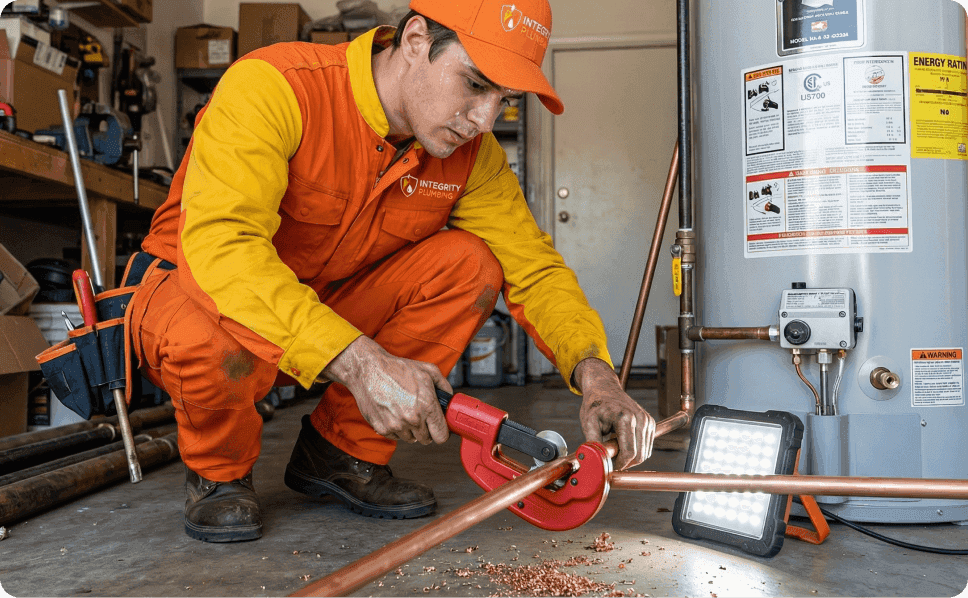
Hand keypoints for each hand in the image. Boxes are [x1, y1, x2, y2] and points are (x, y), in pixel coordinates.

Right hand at [322, 336, 450, 444]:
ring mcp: (397, 425)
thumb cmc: (397, 369)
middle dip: (426, 429)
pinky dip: (396, 429)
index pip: (441, 436)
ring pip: (410, 439)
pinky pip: (395, 437)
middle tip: (420, 415)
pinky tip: (393, 413)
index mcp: (427, 405)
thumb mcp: (428, 370)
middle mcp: (413, 418)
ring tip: (404, 411)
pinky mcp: (382, 428)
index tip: (438, 428)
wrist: (369, 370)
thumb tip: (449, 398)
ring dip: (410, 429)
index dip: (441, 432)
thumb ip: (444, 386)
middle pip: (426, 440)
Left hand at [574, 358, 654, 469]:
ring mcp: (647, 421)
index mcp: (626, 418)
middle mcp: (641, 419)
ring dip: (629, 457)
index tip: (608, 466)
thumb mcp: (588, 423)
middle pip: (640, 455)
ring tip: (613, 447)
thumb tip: (597, 461)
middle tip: (609, 458)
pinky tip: (621, 442)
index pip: (630, 453)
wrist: (603, 388)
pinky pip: (646, 447)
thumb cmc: (595, 405)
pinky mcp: (650, 423)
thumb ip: (593, 443)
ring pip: (644, 453)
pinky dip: (635, 450)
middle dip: (625, 463)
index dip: (619, 465)